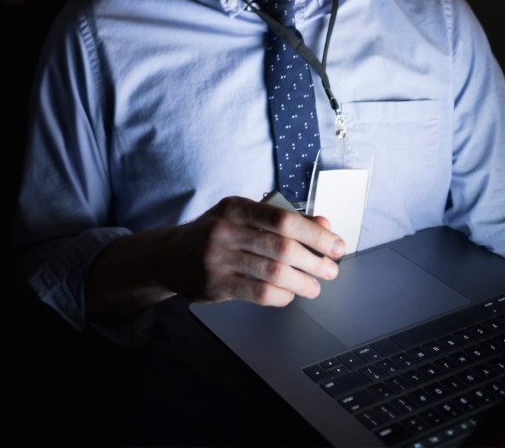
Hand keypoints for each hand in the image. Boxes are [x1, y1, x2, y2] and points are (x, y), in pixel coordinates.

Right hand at [161, 195, 345, 306]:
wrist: (168, 255)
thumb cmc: (214, 233)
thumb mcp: (243, 217)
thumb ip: (282, 219)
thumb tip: (324, 224)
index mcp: (236, 207)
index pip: (284, 219)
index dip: (316, 234)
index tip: (336, 245)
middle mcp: (225, 229)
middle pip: (282, 247)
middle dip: (315, 261)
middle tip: (331, 270)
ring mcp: (218, 258)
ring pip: (273, 273)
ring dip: (303, 283)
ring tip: (314, 287)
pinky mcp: (215, 284)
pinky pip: (259, 293)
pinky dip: (282, 296)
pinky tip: (289, 294)